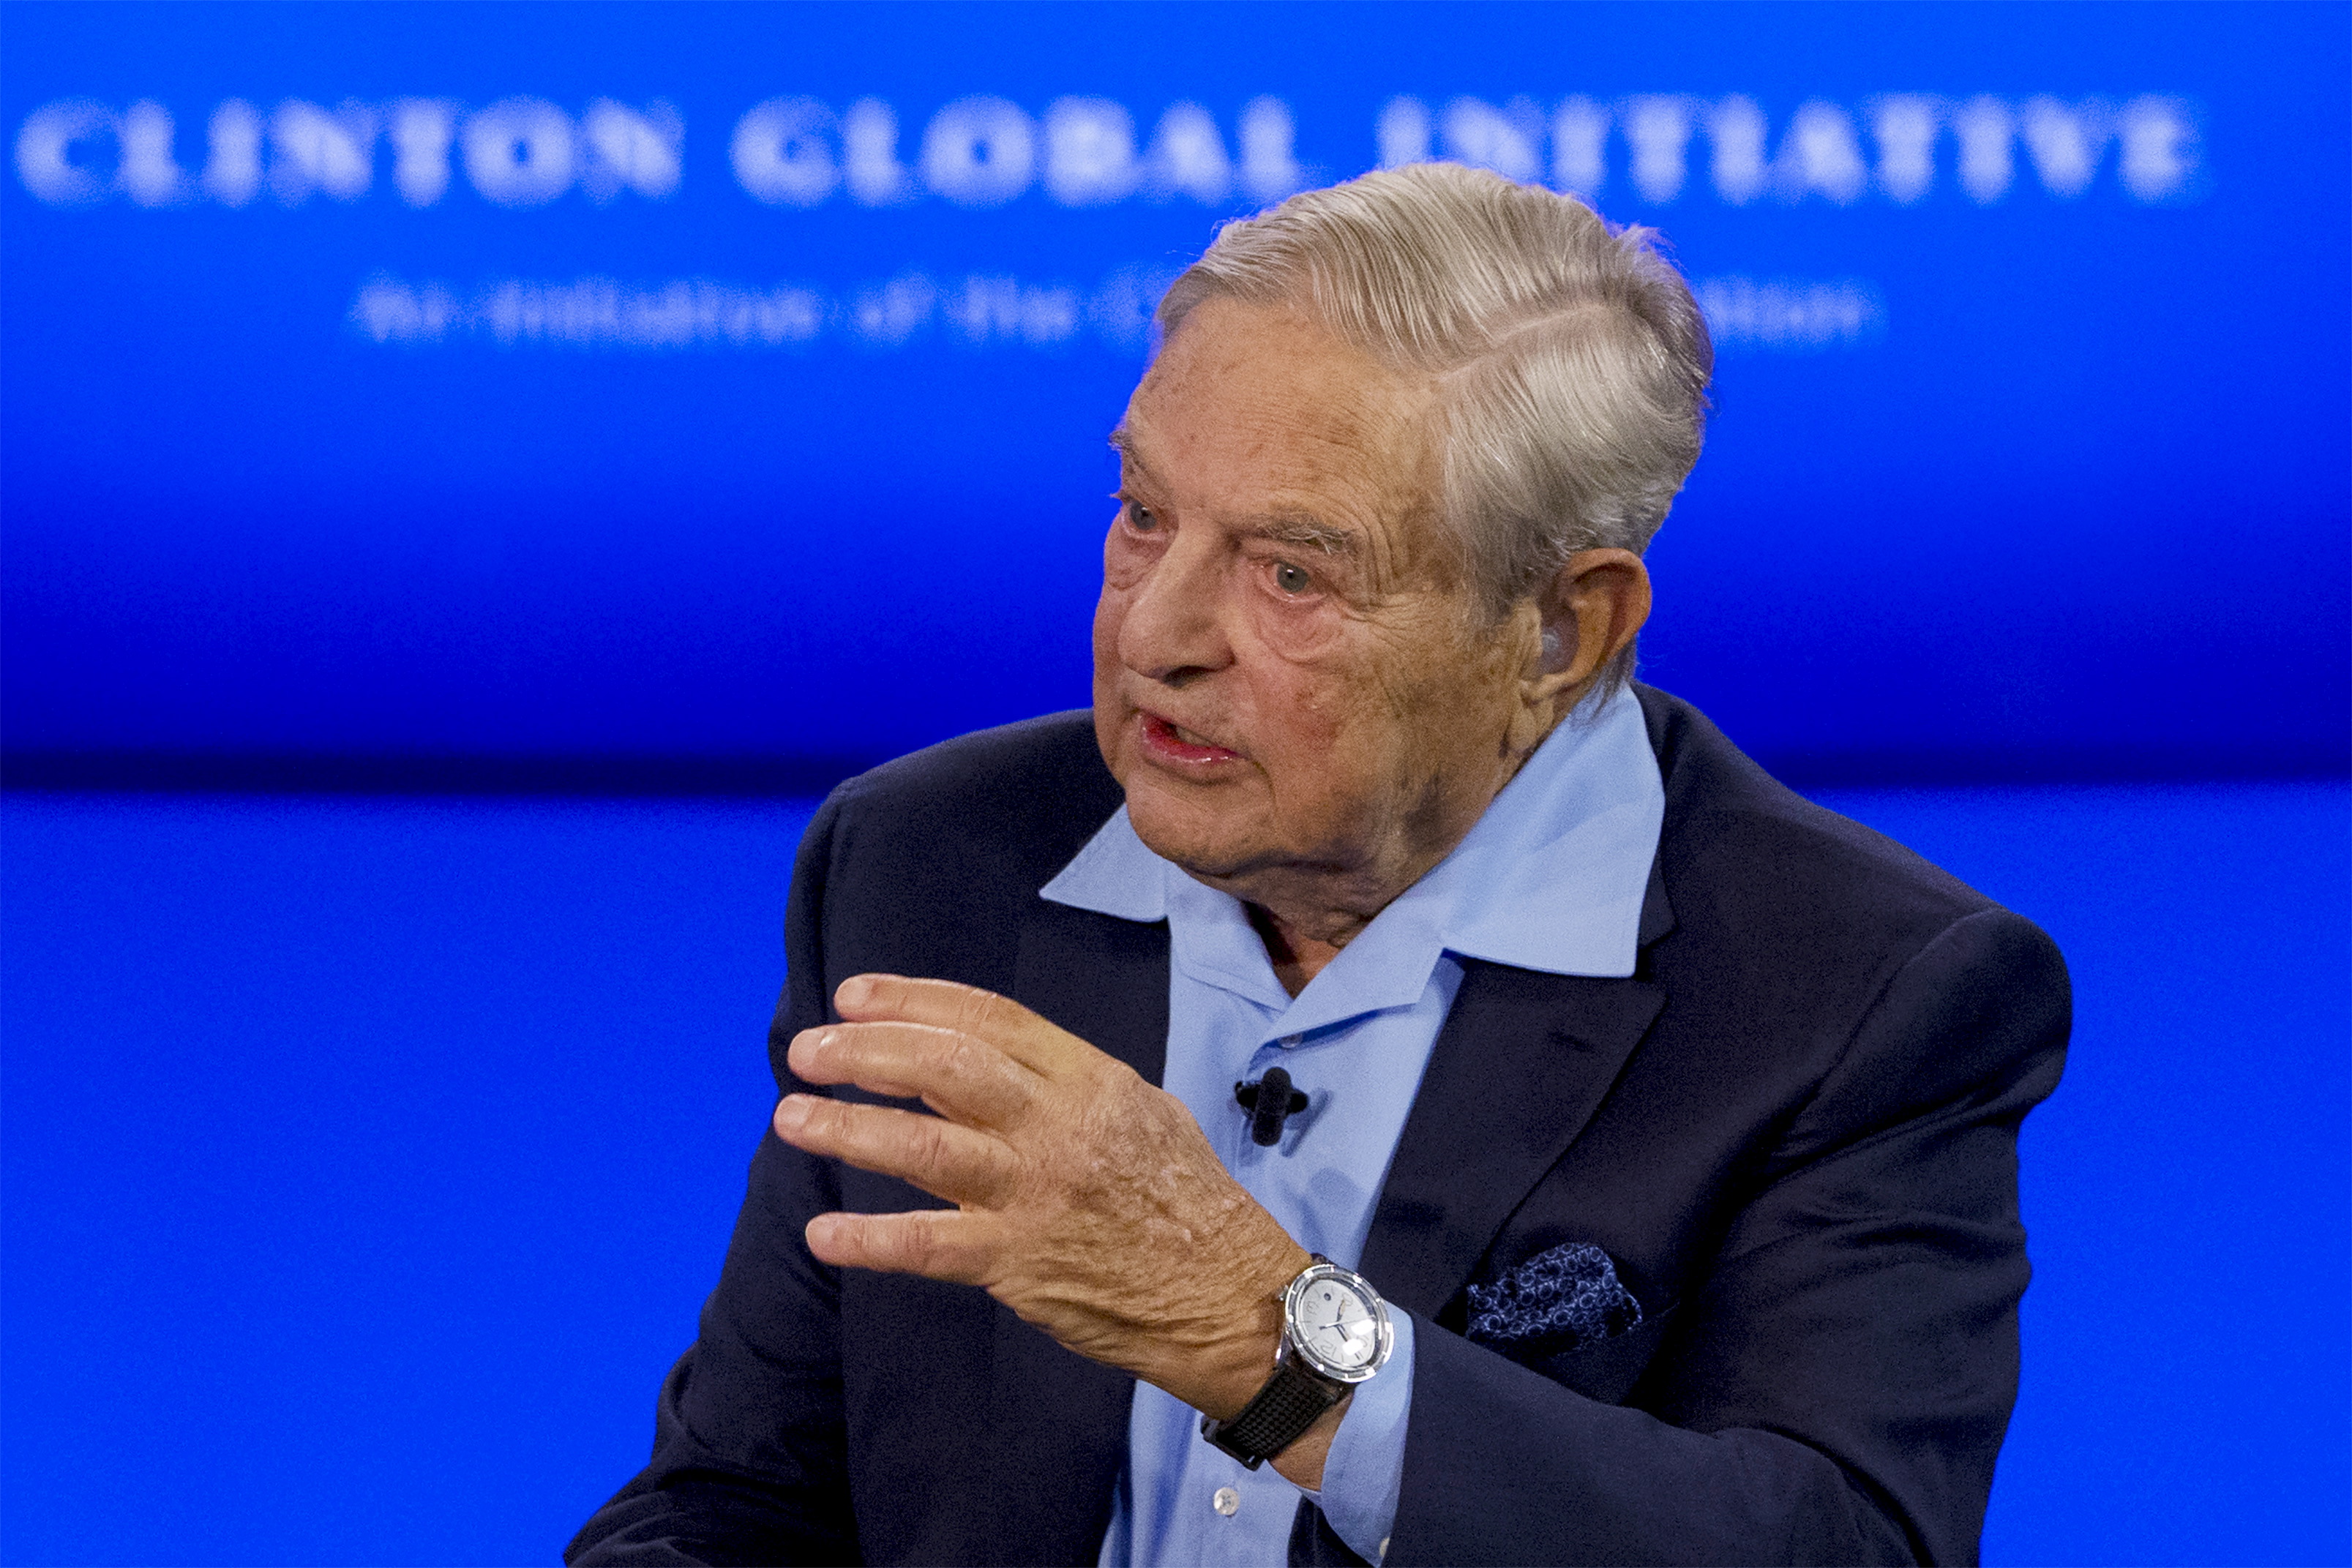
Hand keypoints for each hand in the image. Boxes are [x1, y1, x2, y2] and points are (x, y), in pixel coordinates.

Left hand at [772, 974, 1314, 1430]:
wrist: (1226, 1293)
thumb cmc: (1186, 1200)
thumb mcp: (1140, 1113)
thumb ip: (1063, 1085)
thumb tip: (980, 1064)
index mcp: (1088, 1079)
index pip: (987, 1019)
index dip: (913, 1000)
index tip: (855, 997)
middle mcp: (1056, 1125)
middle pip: (943, 1066)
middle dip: (865, 1051)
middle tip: (807, 1050)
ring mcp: (1034, 1193)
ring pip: (924, 1145)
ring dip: (848, 1129)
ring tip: (792, 1117)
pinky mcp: (1018, 1263)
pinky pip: (928, 1245)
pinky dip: (869, 1241)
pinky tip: (823, 1237)